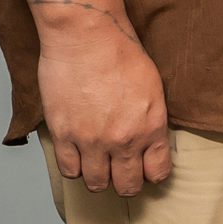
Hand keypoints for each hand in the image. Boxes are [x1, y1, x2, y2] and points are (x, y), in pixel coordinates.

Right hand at [35, 14, 171, 195]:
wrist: (87, 37)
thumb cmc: (121, 53)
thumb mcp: (153, 88)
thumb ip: (152, 120)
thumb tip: (149, 141)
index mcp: (152, 127)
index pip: (158, 172)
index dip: (152, 174)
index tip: (146, 169)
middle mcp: (123, 140)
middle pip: (127, 186)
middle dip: (126, 182)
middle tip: (121, 172)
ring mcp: (91, 141)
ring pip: (96, 184)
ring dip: (98, 177)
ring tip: (98, 164)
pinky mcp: (64, 135)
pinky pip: (69, 170)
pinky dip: (74, 167)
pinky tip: (78, 156)